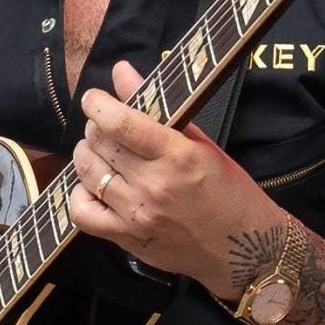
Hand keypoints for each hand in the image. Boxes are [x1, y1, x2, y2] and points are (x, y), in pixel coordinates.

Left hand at [69, 59, 282, 297]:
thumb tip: (122, 72)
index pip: (120, 123)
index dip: (97, 104)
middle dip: (95, 128)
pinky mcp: (128, 239)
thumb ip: (160, 109)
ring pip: (88, 173)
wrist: (244, 251)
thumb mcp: (203, 145)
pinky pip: (82, 214)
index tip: (93, 98)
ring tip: (100, 152)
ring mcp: (137, 215)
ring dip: (87, 155)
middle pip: (99, 144)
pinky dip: (80, 194)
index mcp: (177, 156)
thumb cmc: (230, 193)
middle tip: (104, 127)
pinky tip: (94, 186)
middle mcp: (154, 185)